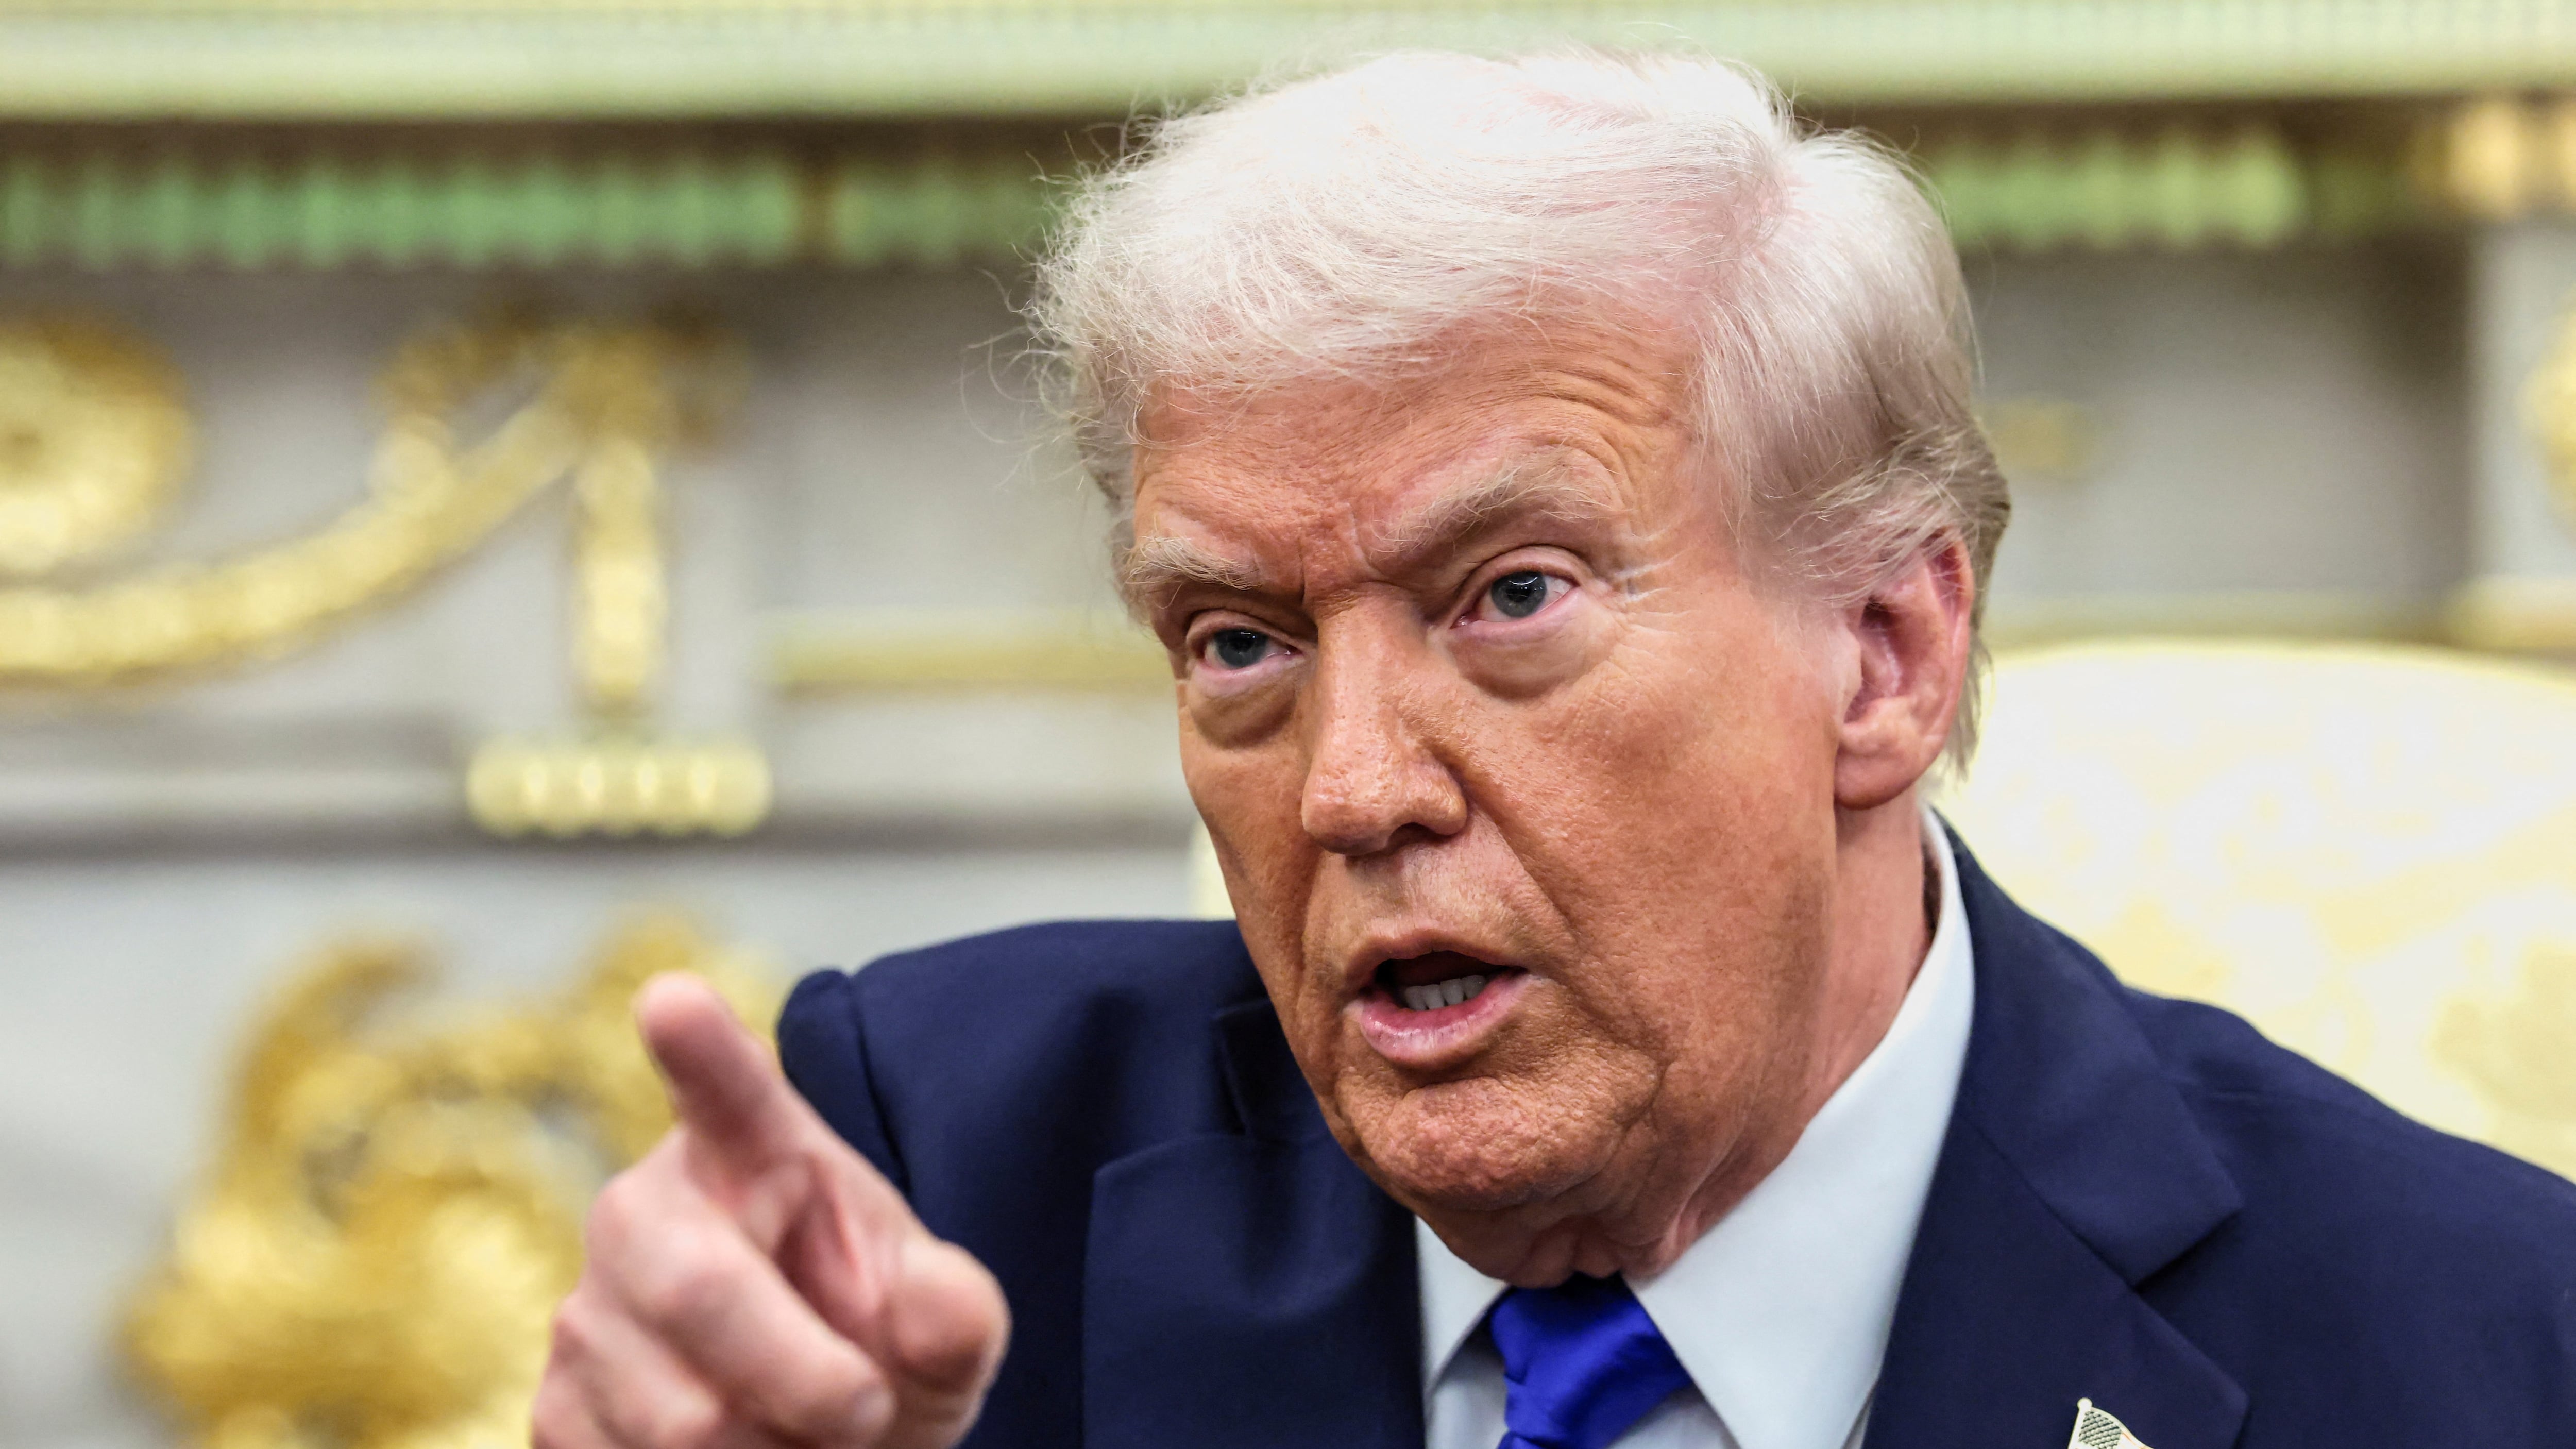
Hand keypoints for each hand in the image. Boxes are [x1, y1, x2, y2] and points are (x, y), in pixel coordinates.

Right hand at [536, 974, 1008, 1448]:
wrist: (818, 1428)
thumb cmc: (878, 1348)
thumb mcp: (942, 1326)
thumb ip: (954, 1311)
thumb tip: (940, 1302)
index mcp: (751, 1151)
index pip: (723, 1088)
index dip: (699, 1047)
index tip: (674, 998)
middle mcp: (645, 1213)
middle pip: (702, 1295)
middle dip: (807, 1380)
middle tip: (867, 1410)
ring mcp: (586, 1312)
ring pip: (678, 1422)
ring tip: (803, 1436)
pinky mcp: (553, 1410)